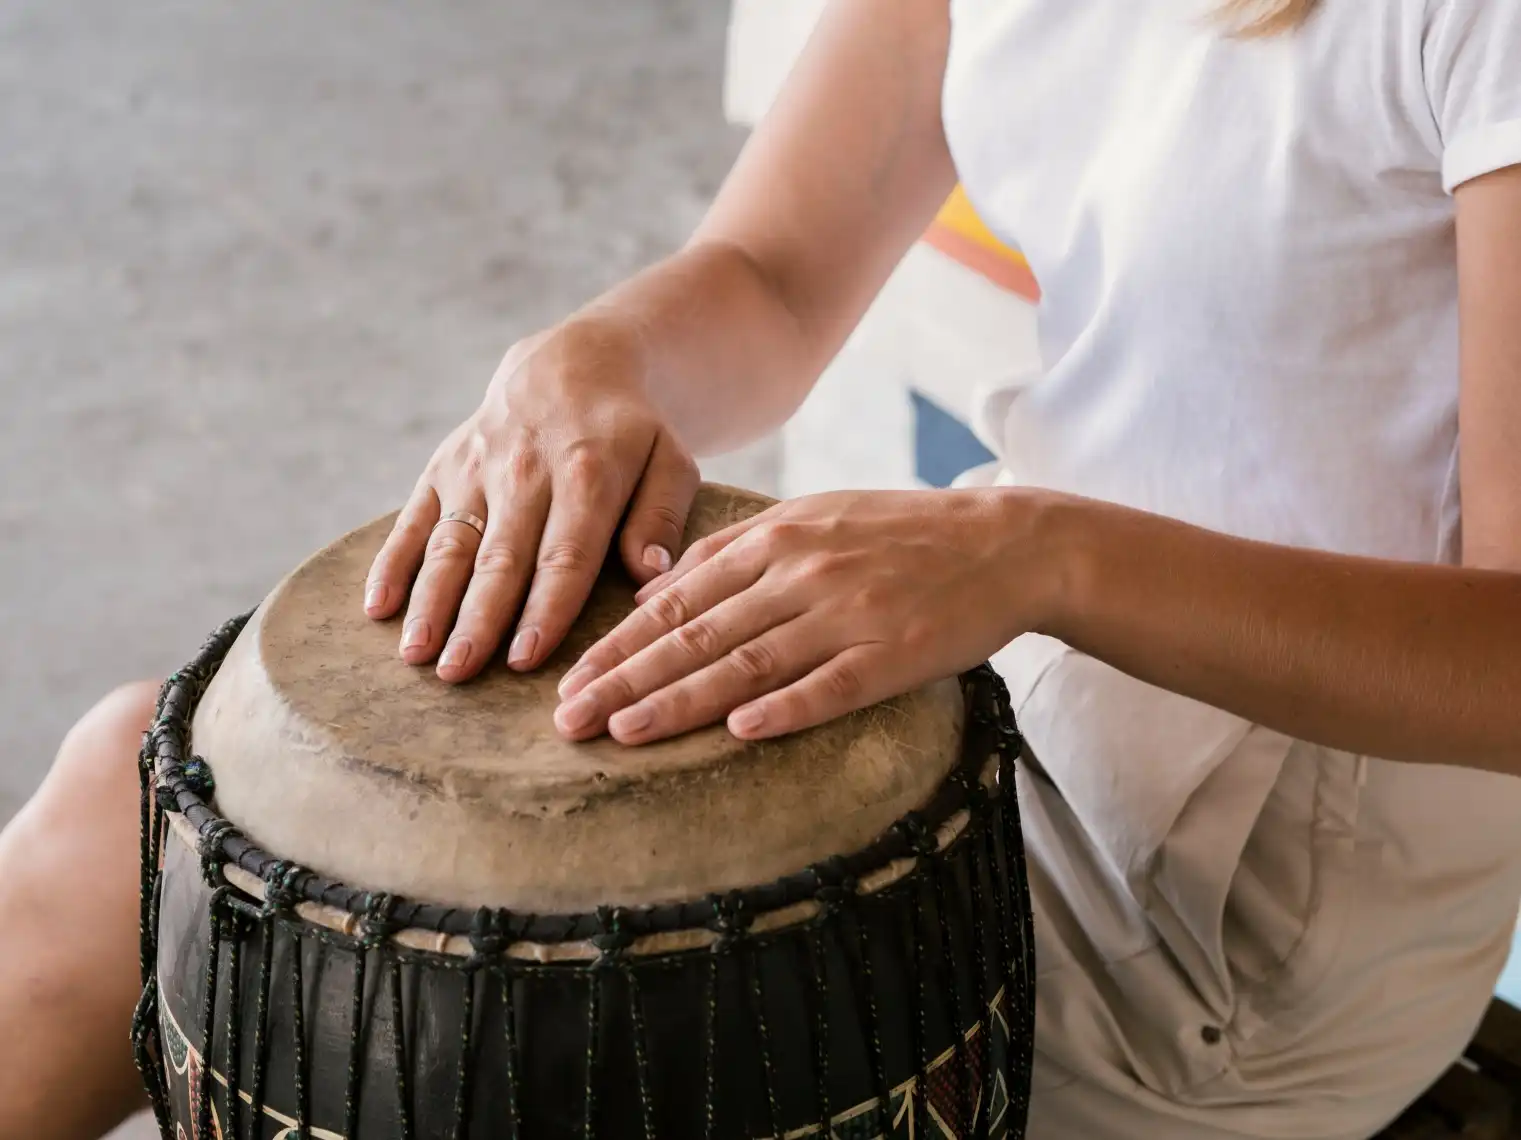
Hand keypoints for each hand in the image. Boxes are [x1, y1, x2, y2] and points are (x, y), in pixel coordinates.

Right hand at [362, 319, 699, 681]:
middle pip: (499, 556)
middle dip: (477, 618)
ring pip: (450, 542)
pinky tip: (376, 608)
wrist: (572, 364)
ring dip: (430, 600)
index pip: (565, 553)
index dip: (545, 608)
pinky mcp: (442, 468)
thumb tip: (650, 575)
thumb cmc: (631, 432)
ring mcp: (476, 468)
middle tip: (459, 672)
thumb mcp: (669, 459)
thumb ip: (662, 516)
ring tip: (416, 655)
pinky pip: (412, 518)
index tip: (526, 659)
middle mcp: (524, 470)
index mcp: (587, 472)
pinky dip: (392, 562)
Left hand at [552, 488, 1056, 743]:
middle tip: (567, 721)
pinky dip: (784, 709)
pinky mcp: (894, 654)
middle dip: (624, 679)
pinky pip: (830, 686)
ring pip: (746, 663)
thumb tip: (658, 594)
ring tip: (622, 733)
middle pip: (696, 635)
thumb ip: (735, 551)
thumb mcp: (813, 516)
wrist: (1005, 543)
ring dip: (678, 701)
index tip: (570, 678)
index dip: (619, 642)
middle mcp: (802, 572)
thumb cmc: (899, 532)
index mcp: (777, 536)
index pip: (677, 598)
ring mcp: (848, 614)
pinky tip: (738, 733)